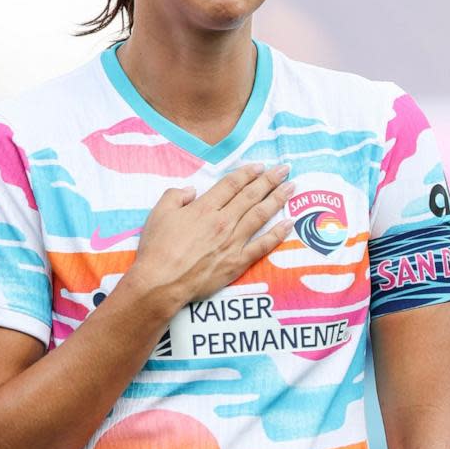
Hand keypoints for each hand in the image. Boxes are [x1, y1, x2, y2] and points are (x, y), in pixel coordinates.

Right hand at [132, 162, 292, 307]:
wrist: (161, 282)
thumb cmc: (157, 249)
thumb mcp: (159, 213)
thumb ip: (176, 196)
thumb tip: (192, 190)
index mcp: (204, 208)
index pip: (231, 184)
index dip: (247, 173)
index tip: (260, 166)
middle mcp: (223, 221)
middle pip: (251, 195)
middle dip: (270, 180)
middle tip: (284, 169)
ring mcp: (233, 242)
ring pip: (260, 215)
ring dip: (277, 199)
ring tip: (292, 187)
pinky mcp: (238, 262)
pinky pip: (262, 245)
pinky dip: (277, 234)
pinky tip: (289, 223)